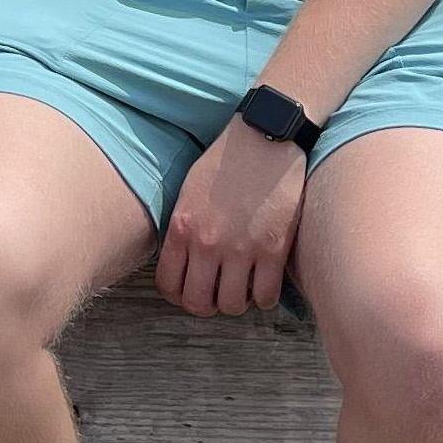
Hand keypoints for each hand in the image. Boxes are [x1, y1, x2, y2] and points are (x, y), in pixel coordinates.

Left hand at [156, 122, 306, 315]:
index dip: (178, 296)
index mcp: (182, 227)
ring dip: (236, 302)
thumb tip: (182, 259)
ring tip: (241, 288)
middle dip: (205, 305)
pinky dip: (264, 298)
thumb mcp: (189, 191)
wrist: (266, 137)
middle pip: (198, 303)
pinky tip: (264, 284)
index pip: (168, 284)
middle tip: (215, 294)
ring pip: (232, 305)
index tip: (189, 291)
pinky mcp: (274, 249)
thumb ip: (183, 227)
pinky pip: (265, 296)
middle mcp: (207, 243)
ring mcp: (242, 248)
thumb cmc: (226, 159)